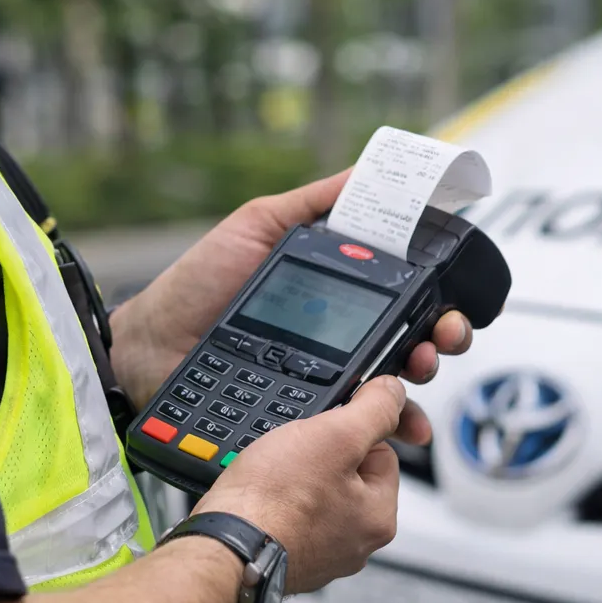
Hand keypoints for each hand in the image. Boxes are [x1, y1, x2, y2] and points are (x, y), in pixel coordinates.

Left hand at [108, 171, 476, 440]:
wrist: (151, 344)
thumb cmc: (197, 282)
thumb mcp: (258, 226)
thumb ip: (312, 203)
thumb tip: (367, 173)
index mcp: (333, 291)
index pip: (400, 295)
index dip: (434, 297)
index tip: (450, 297)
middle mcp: (335, 336)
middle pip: (409, 340)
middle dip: (441, 339)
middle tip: (442, 337)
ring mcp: (321, 378)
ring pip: (389, 388)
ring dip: (419, 385)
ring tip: (416, 374)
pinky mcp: (302, 414)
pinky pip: (350, 425)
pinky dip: (381, 429)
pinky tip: (394, 423)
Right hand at [192, 375, 408, 592]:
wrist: (223, 546)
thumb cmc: (273, 501)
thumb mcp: (335, 436)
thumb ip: (374, 410)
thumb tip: (394, 393)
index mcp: (379, 517)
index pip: (382, 451)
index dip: (351, 431)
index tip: (326, 430)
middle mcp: (356, 541)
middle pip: (348, 472)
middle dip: (321, 456)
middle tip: (292, 454)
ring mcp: (321, 552)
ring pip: (316, 491)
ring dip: (296, 477)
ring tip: (272, 475)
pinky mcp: (289, 553)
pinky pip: (290, 512)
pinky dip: (277, 501)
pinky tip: (261, 496)